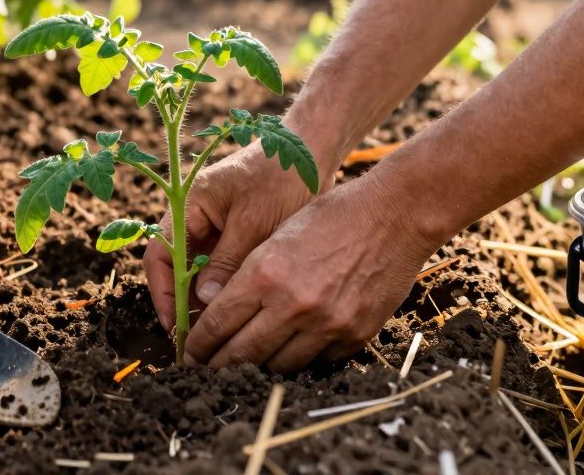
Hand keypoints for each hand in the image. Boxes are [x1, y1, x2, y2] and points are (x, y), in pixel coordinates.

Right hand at [143, 136, 336, 331]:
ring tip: (216, 337)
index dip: (162, 293)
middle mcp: (196, 217)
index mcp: (190, 204)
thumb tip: (206, 302)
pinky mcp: (236, 236)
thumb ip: (229, 261)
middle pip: (176, 268)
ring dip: (205, 302)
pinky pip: (221, 269)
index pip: (160, 254)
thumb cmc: (284, 177)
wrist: (313, 150)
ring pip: (199, 273)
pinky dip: (225, 291)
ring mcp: (215, 227)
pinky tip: (237, 317)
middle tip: (196, 342)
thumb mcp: (255, 222)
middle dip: (183, 305)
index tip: (176, 326)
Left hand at [182, 175, 434, 371]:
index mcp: (265, 273)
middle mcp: (292, 304)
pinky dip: (299, 358)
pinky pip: (316, 361)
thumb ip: (248, 275)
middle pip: (242, 353)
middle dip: (218, 364)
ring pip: (278, 365)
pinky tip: (288, 352)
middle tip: (205, 369)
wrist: (394, 215)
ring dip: (257, 367)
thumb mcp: (277, 235)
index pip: (217, 322)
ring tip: (244, 366)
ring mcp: (325, 324)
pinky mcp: (353, 336)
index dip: (198, 343)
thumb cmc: (332, 215)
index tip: (188, 352)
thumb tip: (217, 309)